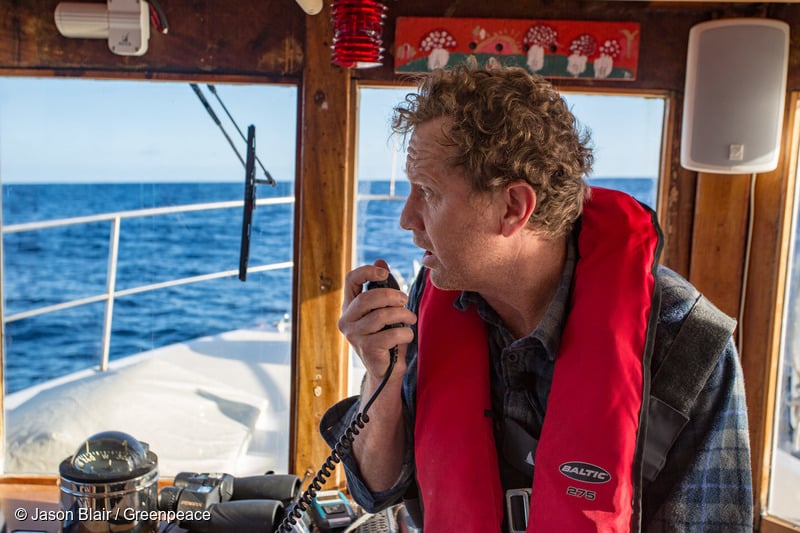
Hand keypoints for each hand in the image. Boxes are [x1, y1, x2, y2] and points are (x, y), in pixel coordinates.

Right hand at [339, 259, 416, 378]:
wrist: (387, 370)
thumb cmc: (386, 337)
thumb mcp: (384, 310)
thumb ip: (382, 288)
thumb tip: (380, 259)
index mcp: (349, 306)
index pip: (350, 280)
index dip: (367, 271)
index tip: (384, 272)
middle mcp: (346, 320)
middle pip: (367, 298)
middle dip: (391, 296)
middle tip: (405, 300)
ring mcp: (355, 336)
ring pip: (380, 316)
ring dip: (402, 315)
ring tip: (411, 319)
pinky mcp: (367, 349)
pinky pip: (390, 334)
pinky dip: (405, 333)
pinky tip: (407, 335)